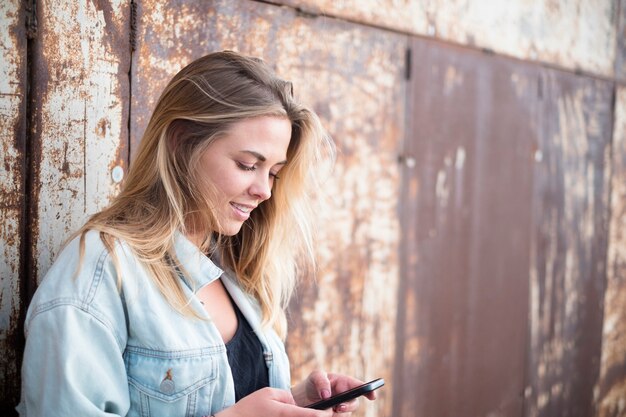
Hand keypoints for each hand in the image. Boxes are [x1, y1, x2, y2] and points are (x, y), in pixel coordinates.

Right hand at [216, 387, 332, 416]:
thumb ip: (288, 396)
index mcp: (287, 413)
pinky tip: (300, 416)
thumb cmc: (250, 407)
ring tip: (314, 414)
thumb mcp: (270, 393)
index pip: (315, 416)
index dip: (325, 414)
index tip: (328, 411)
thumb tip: (298, 404)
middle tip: (326, 413)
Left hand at [291, 370, 376, 414]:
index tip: (372, 396)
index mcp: (344, 383)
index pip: (359, 386)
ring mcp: (342, 408)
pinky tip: (325, 414)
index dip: (369, 390)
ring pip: (346, 414)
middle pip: (354, 404)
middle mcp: (346, 396)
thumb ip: (321, 381)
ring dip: (338, 414)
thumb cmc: (312, 383)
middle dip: (348, 406)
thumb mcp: (315, 376)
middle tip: (338, 408)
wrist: (302, 398)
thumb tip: (327, 395)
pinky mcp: (336, 416)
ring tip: (327, 410)